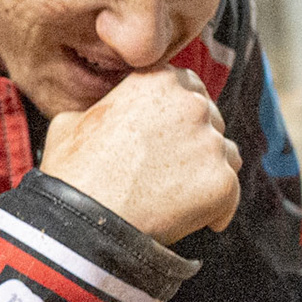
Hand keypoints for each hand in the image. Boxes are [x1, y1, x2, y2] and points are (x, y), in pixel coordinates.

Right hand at [40, 68, 242, 244]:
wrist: (84, 220)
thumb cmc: (73, 172)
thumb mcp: (70, 122)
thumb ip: (101, 109)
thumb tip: (104, 117)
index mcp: (155, 81)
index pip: (187, 84)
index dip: (177, 109)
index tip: (167, 130)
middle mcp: (190, 104)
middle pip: (210, 117)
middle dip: (195, 138)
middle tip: (169, 166)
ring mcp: (209, 143)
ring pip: (225, 153)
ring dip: (207, 169)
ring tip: (178, 193)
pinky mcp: (221, 181)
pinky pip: (231, 192)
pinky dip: (216, 205)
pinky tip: (194, 218)